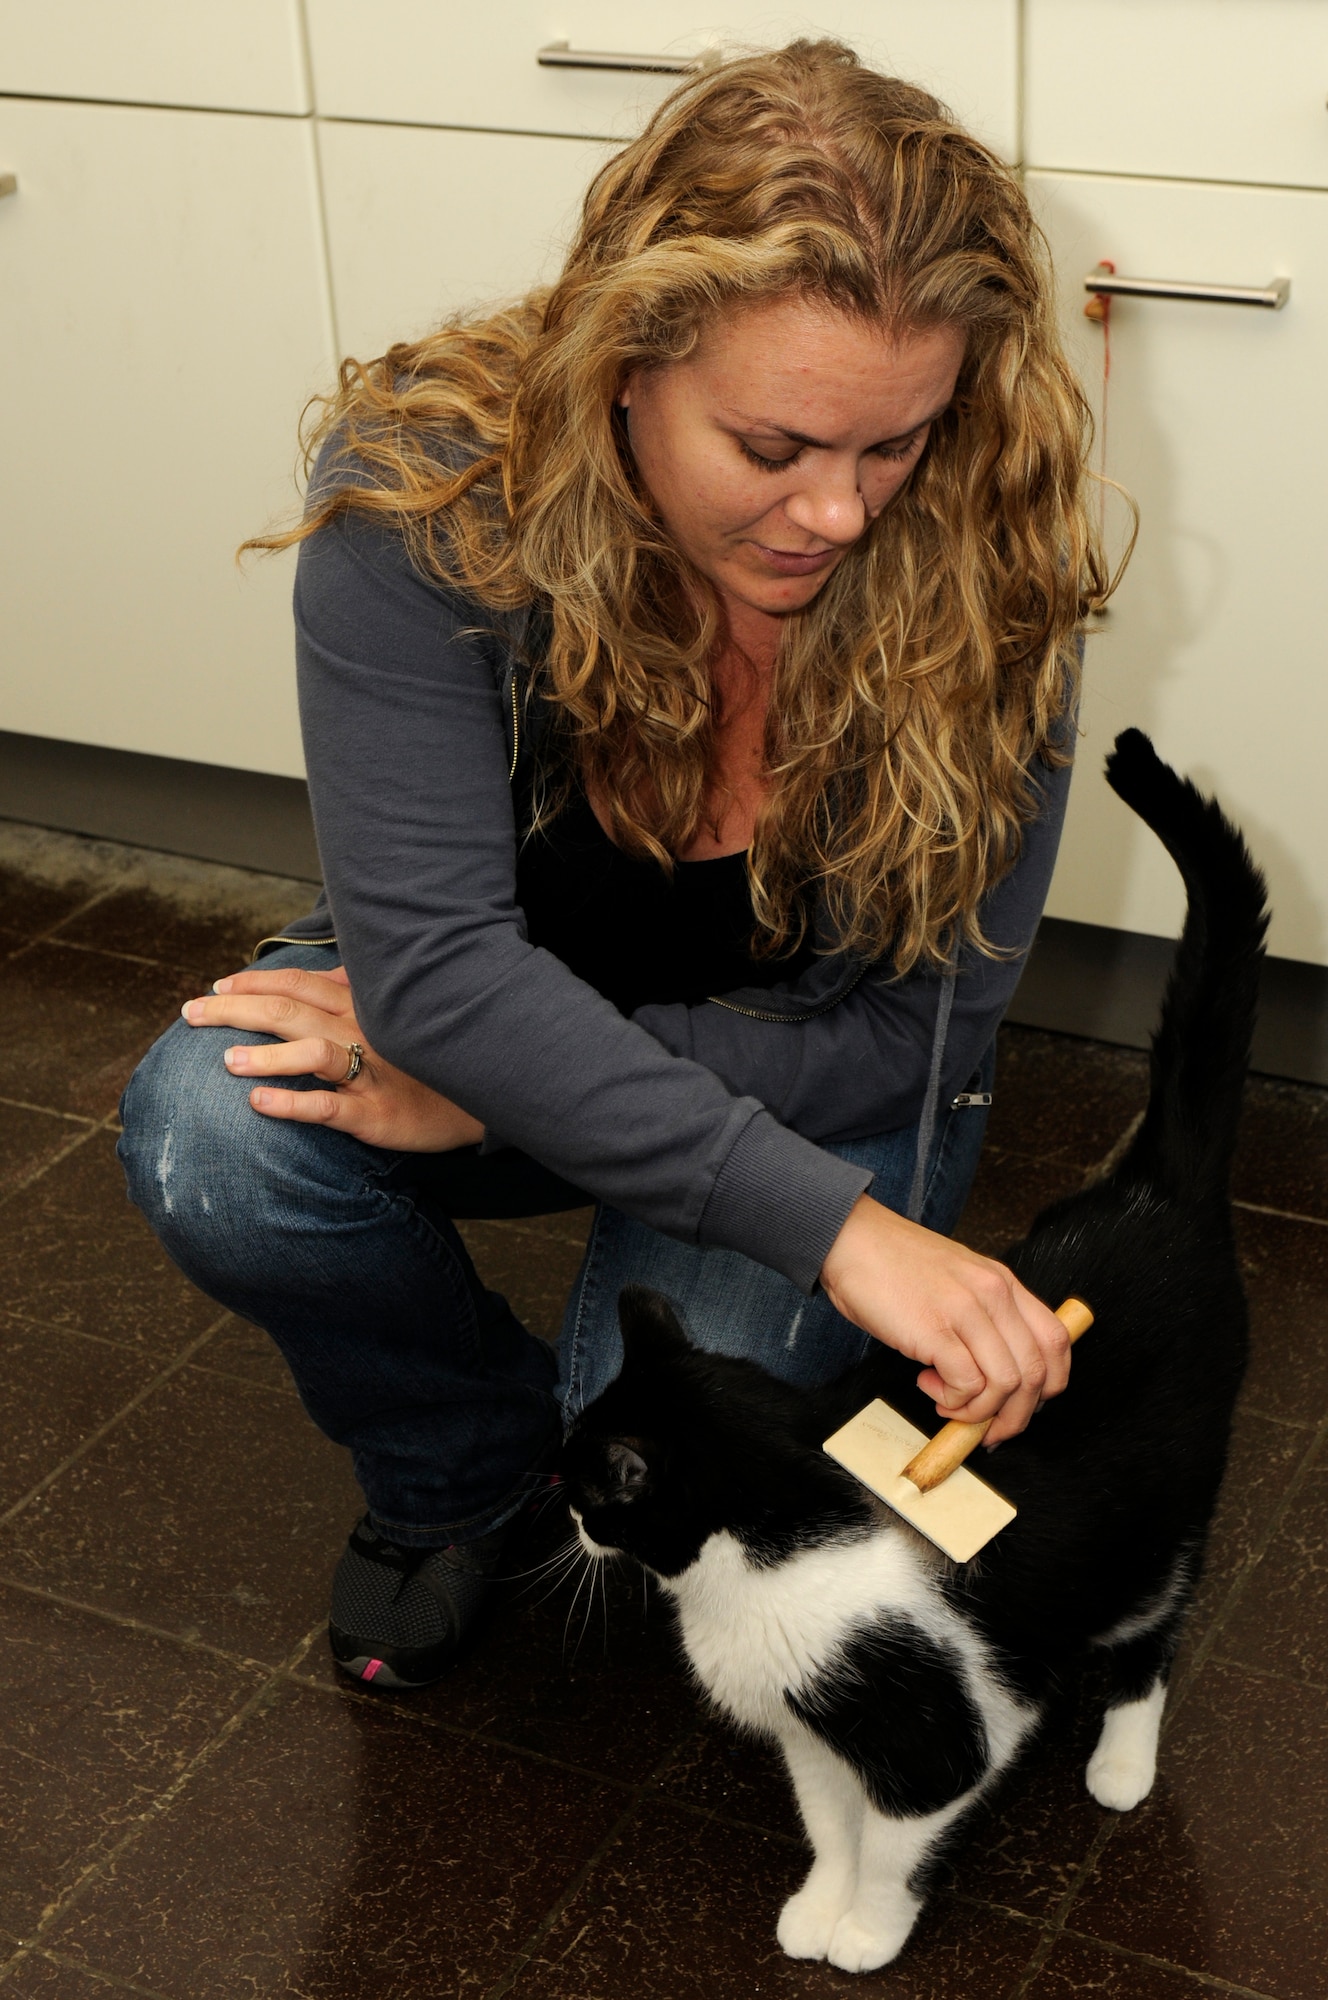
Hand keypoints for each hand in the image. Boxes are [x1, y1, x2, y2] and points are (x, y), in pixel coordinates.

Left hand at [180, 964, 484, 1152]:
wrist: (485, 1101)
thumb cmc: (431, 1057)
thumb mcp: (396, 1015)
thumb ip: (356, 992)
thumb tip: (318, 973)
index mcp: (362, 1005)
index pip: (299, 983)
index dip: (255, 981)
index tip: (219, 985)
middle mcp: (363, 1031)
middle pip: (288, 1009)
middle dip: (234, 1009)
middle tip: (191, 1012)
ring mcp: (371, 1072)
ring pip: (310, 1052)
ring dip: (264, 1053)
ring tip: (224, 1060)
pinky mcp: (378, 1114)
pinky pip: (330, 1106)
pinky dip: (293, 1102)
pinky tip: (259, 1103)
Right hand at [820, 1196, 1070, 1443]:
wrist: (850, 1238)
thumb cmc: (894, 1263)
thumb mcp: (958, 1278)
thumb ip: (984, 1316)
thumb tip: (996, 1374)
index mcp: (1003, 1282)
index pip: (1056, 1341)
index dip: (1048, 1384)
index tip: (1025, 1403)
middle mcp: (993, 1294)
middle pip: (1035, 1372)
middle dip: (1015, 1416)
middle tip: (988, 1428)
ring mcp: (966, 1311)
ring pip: (1005, 1384)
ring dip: (977, 1410)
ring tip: (947, 1401)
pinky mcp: (934, 1329)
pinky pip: (966, 1385)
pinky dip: (951, 1401)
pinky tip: (928, 1385)